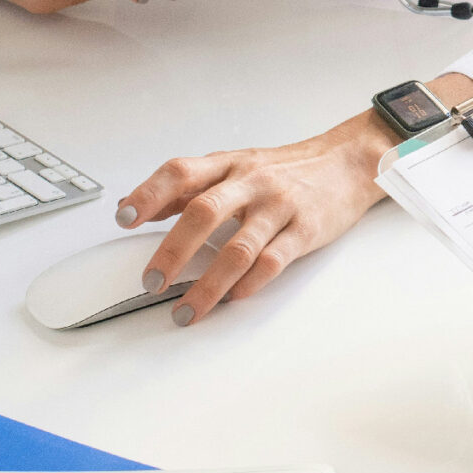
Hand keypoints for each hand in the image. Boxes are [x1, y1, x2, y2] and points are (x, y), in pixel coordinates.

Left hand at [117, 71, 472, 324]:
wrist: (347, 162)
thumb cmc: (286, 169)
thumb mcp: (235, 166)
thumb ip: (190, 187)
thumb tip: (138, 207)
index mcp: (229, 164)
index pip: (181, 172)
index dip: (149, 194)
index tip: (124, 218)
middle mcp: (251, 182)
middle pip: (203, 213)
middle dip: (172, 251)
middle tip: (151, 281)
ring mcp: (280, 206)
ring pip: (238, 248)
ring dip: (207, 285)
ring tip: (186, 310)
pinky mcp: (306, 230)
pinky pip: (274, 261)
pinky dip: (249, 285)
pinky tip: (233, 299)